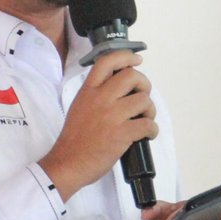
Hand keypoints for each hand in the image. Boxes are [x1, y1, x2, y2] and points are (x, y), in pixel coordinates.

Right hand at [39, 50, 157, 198]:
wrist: (68, 163)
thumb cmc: (74, 138)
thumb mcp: (79, 106)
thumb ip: (96, 94)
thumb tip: (121, 89)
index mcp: (88, 91)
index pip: (107, 61)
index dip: (126, 56)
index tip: (137, 60)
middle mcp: (100, 98)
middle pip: (132, 76)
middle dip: (144, 85)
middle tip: (142, 97)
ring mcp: (111, 116)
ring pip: (144, 100)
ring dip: (149, 110)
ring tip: (144, 119)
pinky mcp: (121, 134)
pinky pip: (148, 124)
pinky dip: (152, 130)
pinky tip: (146, 135)